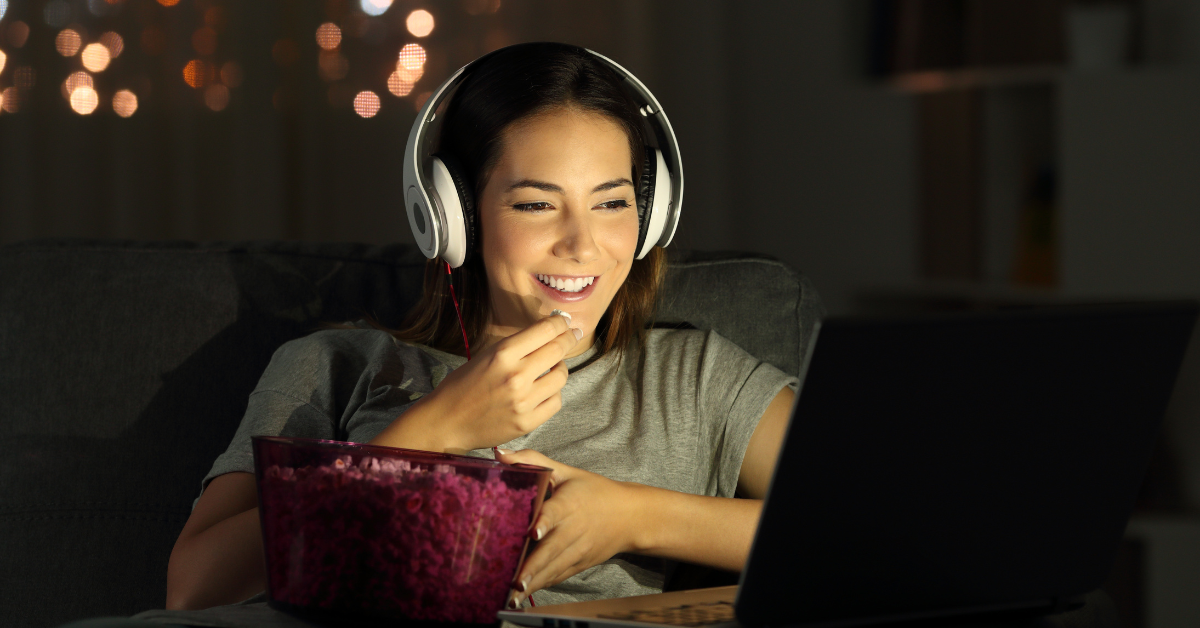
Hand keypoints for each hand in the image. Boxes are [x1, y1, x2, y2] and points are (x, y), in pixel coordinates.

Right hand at [424, 313, 580, 451]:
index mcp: (503, 354)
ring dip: (560, 368)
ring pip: (561, 377)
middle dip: (569, 338)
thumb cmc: (463, 385)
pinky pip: (555, 402)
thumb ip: (516, 346)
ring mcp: (523, 401)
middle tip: (572, 335)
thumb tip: (547, 333)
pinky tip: (544, 390)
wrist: (447, 422)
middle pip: (558, 350)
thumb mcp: (485, 355)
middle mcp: (516, 376)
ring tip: (553, 367)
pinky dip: (553, 393)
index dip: (560, 323)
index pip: (545, 330)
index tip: (565, 321)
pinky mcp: (527, 422)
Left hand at [495, 448, 642, 607]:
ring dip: (535, 581)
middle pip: (552, 549)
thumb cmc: (594, 491)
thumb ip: (532, 460)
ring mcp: (579, 549)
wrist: (630, 516)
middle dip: (533, 565)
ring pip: (555, 567)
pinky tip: (525, 593)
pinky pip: (560, 575)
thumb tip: (498, 454)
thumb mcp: (567, 471)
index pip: (556, 512)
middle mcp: (574, 529)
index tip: (533, 531)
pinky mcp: (581, 563)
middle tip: (514, 580)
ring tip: (513, 595)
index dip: (545, 522)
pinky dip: (544, 584)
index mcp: (570, 503)